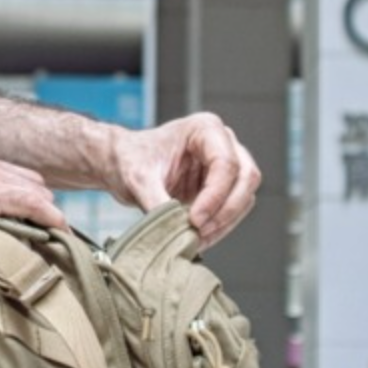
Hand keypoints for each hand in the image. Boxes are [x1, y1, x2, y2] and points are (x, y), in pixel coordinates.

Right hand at [0, 142, 66, 261]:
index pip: (7, 181)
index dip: (22, 202)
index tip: (30, 225)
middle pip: (29, 184)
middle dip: (39, 209)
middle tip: (47, 238)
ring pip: (35, 192)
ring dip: (46, 215)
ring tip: (59, 241)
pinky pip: (31, 202)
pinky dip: (47, 216)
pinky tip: (59, 230)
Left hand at [108, 112, 259, 248]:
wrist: (121, 164)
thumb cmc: (129, 159)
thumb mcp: (138, 179)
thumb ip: (158, 202)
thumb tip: (177, 229)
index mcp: (204, 129)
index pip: (226, 163)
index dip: (215, 196)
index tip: (194, 219)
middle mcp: (222, 143)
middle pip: (246, 178)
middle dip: (226, 210)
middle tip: (199, 231)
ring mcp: (225, 165)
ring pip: (244, 196)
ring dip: (225, 222)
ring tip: (196, 239)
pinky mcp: (220, 186)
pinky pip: (232, 209)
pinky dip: (220, 227)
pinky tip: (199, 238)